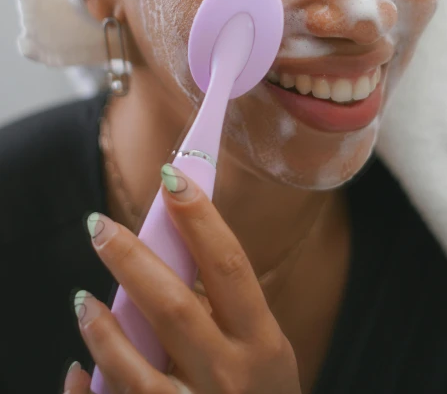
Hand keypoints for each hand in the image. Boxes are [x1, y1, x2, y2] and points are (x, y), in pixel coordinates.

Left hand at [63, 163, 300, 393]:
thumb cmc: (260, 393)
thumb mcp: (263, 348)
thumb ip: (227, 308)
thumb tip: (170, 250)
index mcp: (261, 341)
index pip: (230, 266)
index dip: (201, 219)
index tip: (172, 178)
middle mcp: (231, 376)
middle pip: (175, 307)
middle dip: (132, 260)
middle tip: (99, 226)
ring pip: (136, 367)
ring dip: (102, 329)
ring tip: (83, 299)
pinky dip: (92, 385)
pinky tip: (79, 365)